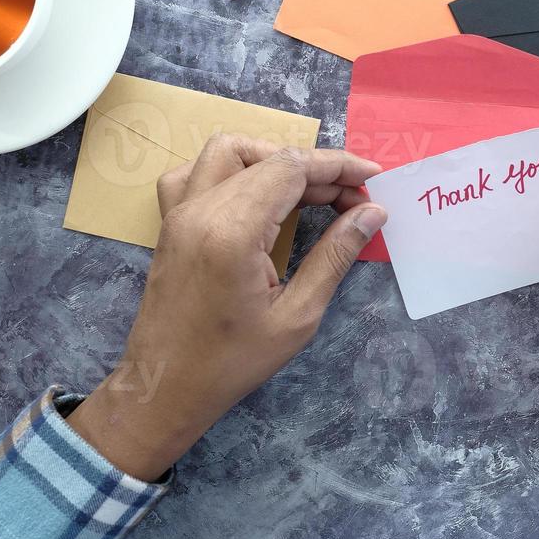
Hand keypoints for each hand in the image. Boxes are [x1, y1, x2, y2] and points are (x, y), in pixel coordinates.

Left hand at [68, 136, 385, 480]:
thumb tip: (372, 212)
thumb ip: (335, 255)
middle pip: (268, 158)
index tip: (373, 180)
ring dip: (273, 159)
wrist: (165, 387)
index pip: (292, 168)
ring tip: (308, 191)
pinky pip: (195, 172)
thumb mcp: (297, 315)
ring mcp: (179, 211)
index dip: (338, 166)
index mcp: (233, 230)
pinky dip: (230, 169)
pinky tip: (254, 194)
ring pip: (228, 151)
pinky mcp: (169, 221)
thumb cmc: (232, 362)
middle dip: (317, 170)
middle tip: (352, 200)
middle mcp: (201, 208)